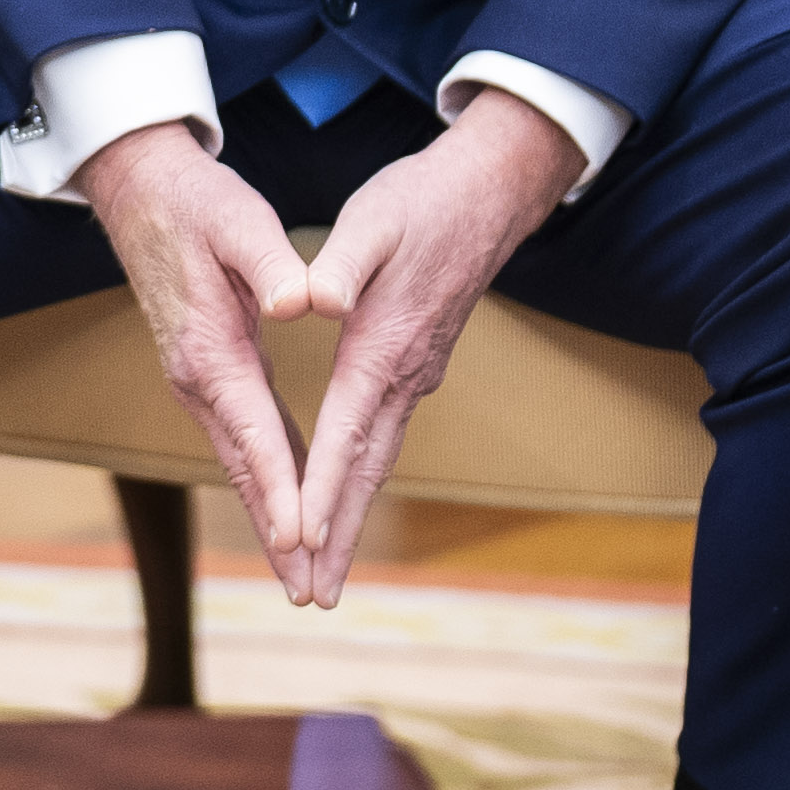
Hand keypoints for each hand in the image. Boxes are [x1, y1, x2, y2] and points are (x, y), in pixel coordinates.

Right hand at [78, 123, 315, 579]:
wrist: (141, 191)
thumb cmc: (197, 204)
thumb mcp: (240, 220)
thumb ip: (273, 263)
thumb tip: (303, 302)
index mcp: (210, 349)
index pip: (254, 430)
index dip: (281, 486)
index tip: (301, 536)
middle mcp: (198, 379)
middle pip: (245, 468)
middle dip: (277, 531)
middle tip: (308, 590)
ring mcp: (199, 382)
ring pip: (242, 462)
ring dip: (273, 517)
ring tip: (302, 572)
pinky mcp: (207, 375)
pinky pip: (244, 440)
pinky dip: (268, 480)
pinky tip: (291, 506)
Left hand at [274, 99, 580, 606]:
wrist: (489, 193)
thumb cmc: (422, 201)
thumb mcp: (371, 219)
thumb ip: (339, 262)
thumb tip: (314, 301)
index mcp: (384, 345)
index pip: (347, 433)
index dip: (323, 489)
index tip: (301, 540)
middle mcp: (405, 375)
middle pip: (368, 471)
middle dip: (341, 535)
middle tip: (317, 596)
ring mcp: (416, 376)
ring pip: (379, 460)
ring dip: (352, 518)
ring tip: (327, 570)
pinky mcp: (416, 367)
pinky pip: (384, 438)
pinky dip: (362, 479)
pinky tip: (348, 498)